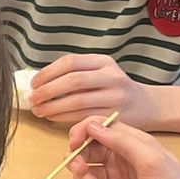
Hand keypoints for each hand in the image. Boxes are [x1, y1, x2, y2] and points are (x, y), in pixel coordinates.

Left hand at [29, 53, 158, 127]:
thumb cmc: (112, 88)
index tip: (34, 83)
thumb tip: (37, 82)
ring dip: (52, 106)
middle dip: (48, 90)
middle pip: (73, 81)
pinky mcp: (115, 114)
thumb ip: (74, 73)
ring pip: (77, 101)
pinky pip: (84, 115)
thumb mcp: (99, 72)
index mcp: (103, 61)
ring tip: (38, 110)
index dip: (48, 73)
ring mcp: (116, 96)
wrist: (146, 105)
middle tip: (32, 99)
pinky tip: (52, 117)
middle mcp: (112, 76)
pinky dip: (63, 116)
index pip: (70, 62)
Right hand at [68, 115, 179, 178]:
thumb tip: (91, 126)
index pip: (97, 127)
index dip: (81, 133)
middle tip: (85, 174)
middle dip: (81, 166)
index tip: (75, 146)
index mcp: (131, 144)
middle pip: (84, 154)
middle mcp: (119, 160)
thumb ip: (121, 140)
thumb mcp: (151, 160)